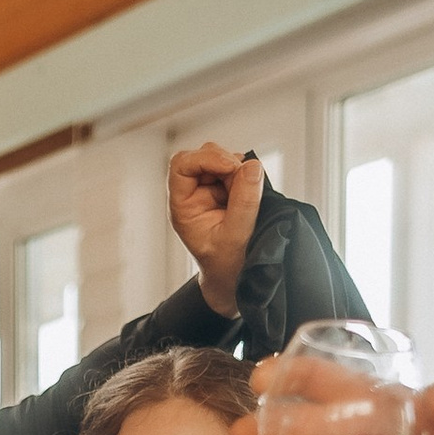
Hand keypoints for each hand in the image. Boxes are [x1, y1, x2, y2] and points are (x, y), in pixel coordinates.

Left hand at [168, 143, 266, 318]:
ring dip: (240, 171)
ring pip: (224, 159)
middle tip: (245, 185)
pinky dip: (249, 176)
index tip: (230, 168)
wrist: (234, 278)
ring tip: (249, 197)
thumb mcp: (236, 237)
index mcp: (183, 207)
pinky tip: (252, 195)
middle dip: (228, 164)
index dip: (205, 159)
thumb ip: (244, 202)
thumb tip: (253, 166)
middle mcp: (194, 194)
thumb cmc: (227, 265)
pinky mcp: (228, 189)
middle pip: (204, 156)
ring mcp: (211, 190)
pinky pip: (239, 169)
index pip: (181, 166)